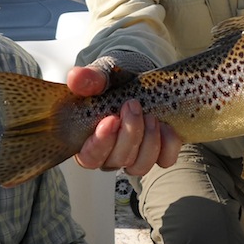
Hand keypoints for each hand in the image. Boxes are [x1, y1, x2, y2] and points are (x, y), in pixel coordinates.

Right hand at [66, 65, 181, 175]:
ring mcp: (135, 158)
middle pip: (118, 160)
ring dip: (148, 140)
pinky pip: (165, 160)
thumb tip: (76, 78)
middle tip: (133, 105)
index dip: (100, 143)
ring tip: (150, 115)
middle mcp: (110, 156)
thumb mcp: (101, 78)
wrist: (137, 83)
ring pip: (140, 165)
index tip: (111, 119)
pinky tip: (165, 125)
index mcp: (89, 142)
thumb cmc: (113, 85)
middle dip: (129, 133)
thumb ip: (88, 79)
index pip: (90, 157)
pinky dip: (168, 144)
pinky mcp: (157, 155)